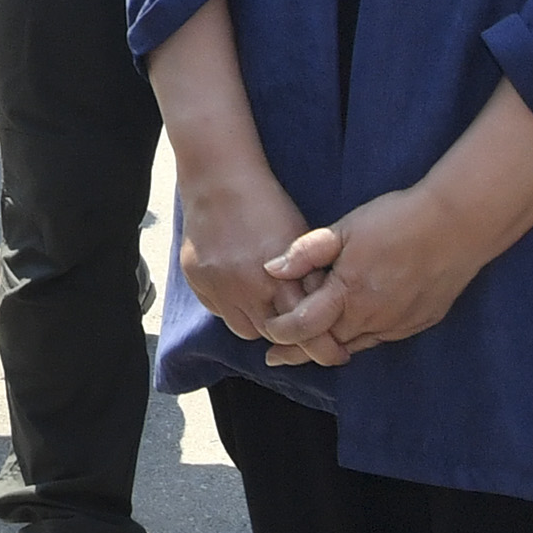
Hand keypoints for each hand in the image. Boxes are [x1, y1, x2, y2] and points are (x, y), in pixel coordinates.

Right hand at [175, 162, 313, 344]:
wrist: (218, 177)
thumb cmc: (266, 202)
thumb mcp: (301, 238)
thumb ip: (311, 278)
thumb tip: (327, 309)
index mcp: (279, 278)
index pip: (304, 332)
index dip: (322, 349)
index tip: (336, 355)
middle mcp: (246, 288)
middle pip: (274, 336)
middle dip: (291, 336)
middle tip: (303, 332)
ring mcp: (217, 286)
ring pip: (244, 330)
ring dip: (259, 322)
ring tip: (267, 303)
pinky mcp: (196, 280)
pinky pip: (219, 311)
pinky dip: (233, 305)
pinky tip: (240, 285)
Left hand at [262, 183, 485, 365]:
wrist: (455, 227)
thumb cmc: (396, 221)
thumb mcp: (345, 229)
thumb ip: (306, 252)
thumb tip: (271, 268)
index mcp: (347, 294)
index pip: (304, 327)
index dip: (281, 335)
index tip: (267, 340)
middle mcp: (371, 318)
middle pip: (328, 344)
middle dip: (301, 349)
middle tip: (278, 354)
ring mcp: (397, 324)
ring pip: (355, 345)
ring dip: (332, 345)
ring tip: (310, 347)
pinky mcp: (417, 323)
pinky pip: (380, 338)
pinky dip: (360, 336)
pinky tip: (352, 329)